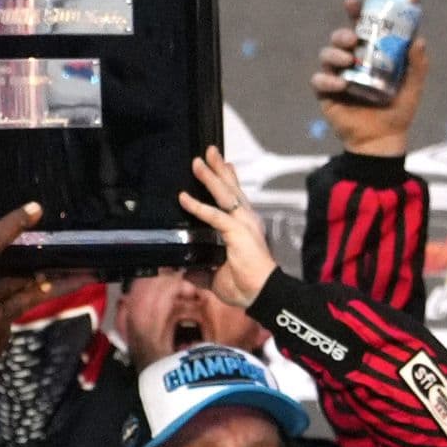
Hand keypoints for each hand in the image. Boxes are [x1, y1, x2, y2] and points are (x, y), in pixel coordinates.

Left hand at [179, 148, 276, 308]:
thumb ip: (201, 272)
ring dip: (210, 176)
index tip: (223, 166)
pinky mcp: (238, 232)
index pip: (236, 199)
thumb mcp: (218, 278)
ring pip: (224, 194)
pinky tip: (184, 198)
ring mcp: (244, 224)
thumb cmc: (247, 287)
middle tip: (209, 152)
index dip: (229, 181)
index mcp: (245, 228)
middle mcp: (247, 221)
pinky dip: (197, 206)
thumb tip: (186, 272)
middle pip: (232, 189)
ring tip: (198, 161)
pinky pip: (214, 215)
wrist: (262, 295)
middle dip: (219, 169)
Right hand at [310, 0, 428, 157]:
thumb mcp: (413, 87)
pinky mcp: (326, 94)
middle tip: (354, 40)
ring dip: (335, 53)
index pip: (360, 28)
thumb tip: (419, 39)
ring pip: (327, 55)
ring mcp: (337, 76)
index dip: (355, 13)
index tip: (353, 3)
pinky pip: (319, 80)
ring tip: (348, 60)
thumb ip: (418, 64)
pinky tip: (340, 84)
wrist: (382, 140)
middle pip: (339, 39)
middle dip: (342, 34)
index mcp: (370, 54)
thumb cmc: (398, 112)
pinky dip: (327, 79)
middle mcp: (351, 62)